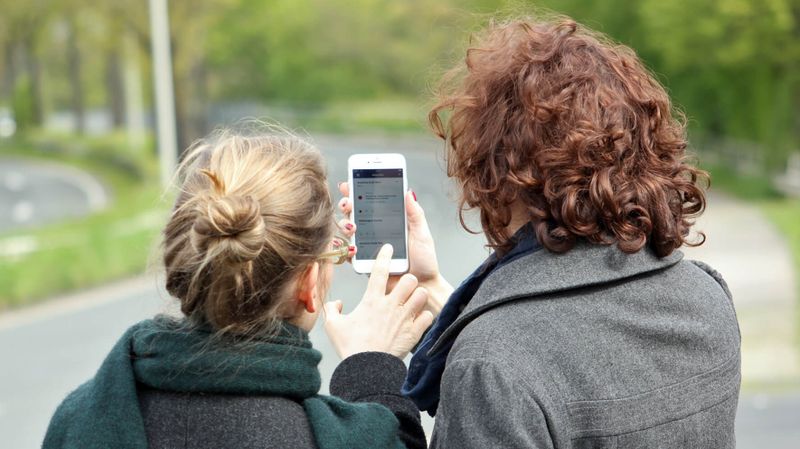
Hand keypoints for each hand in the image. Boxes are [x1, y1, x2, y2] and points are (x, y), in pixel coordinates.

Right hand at [324, 244, 434, 359]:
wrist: (366, 370)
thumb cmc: (351, 348)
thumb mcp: (333, 326)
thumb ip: (332, 310)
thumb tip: (337, 303)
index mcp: (371, 301)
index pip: (379, 270)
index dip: (384, 256)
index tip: (389, 248)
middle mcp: (390, 306)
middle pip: (409, 280)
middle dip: (408, 280)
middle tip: (404, 287)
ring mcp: (404, 319)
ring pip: (421, 294)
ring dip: (418, 296)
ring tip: (413, 301)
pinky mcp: (413, 332)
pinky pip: (427, 316)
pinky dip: (424, 316)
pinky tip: (418, 318)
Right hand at [337, 182, 452, 314]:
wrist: (422, 287)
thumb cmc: (425, 262)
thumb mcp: (422, 234)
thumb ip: (415, 214)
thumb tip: (408, 191)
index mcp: (388, 222)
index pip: (370, 203)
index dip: (357, 192)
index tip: (349, 184)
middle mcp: (375, 232)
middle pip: (353, 213)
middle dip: (346, 205)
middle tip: (349, 203)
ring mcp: (367, 247)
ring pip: (347, 231)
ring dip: (345, 224)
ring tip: (353, 226)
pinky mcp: (364, 263)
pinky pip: (349, 254)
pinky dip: (345, 248)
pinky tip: (351, 246)